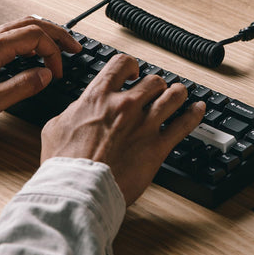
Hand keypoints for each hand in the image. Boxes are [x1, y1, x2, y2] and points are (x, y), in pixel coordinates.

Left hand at [0, 17, 80, 136]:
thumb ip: (22, 86)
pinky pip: (8, 37)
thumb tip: (46, 74)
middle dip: (56, 34)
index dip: (53, 53)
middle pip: (30, 24)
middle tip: (74, 47)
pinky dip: (27, 41)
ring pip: (18, 28)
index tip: (58, 74)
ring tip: (58, 47)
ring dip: (42, 35)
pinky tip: (31, 54)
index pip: (35, 36)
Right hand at [40, 54, 204, 204]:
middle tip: (156, 90)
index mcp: (98, 97)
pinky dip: (194, 114)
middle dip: (155, 84)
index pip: (121, 65)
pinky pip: (184, 125)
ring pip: (172, 96)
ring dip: (178, 93)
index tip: (133, 72)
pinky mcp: (157, 147)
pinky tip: (198, 109)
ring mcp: (144, 125)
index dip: (130, 66)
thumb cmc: (65, 164)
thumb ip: (72, 113)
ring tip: (180, 93)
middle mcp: (125, 105)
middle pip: (152, 81)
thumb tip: (76, 110)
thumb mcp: (55, 127)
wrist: (78, 189)